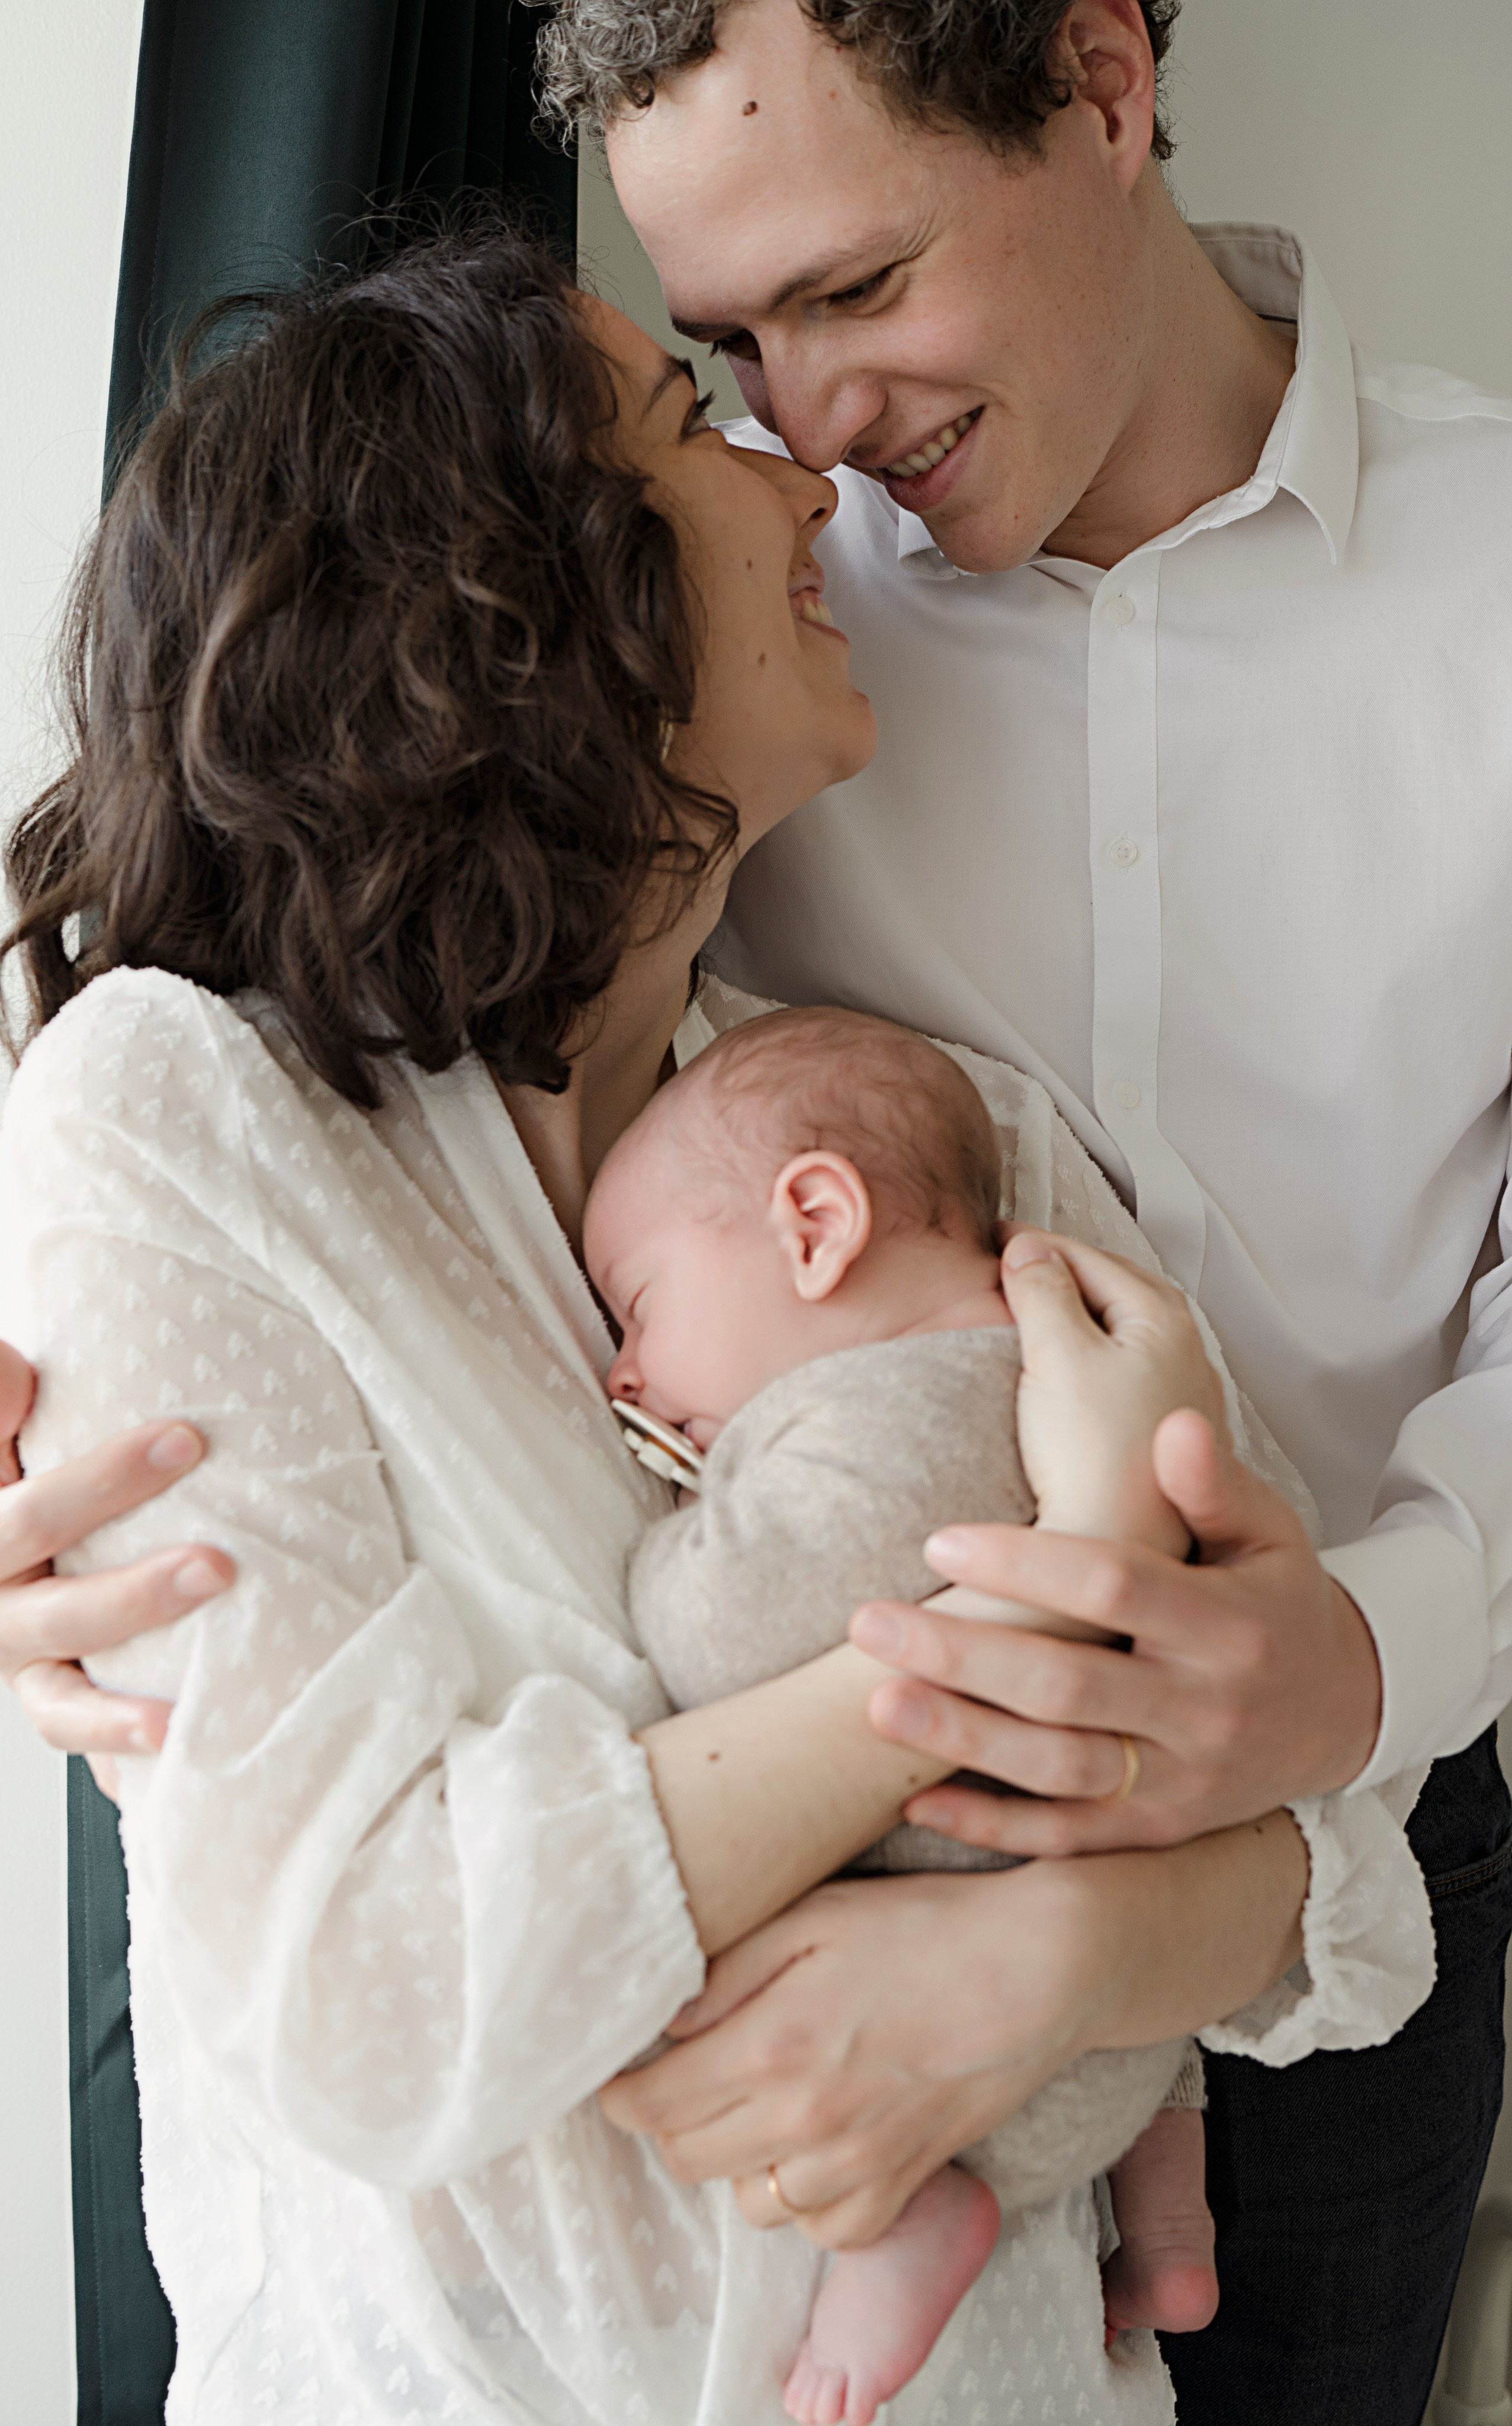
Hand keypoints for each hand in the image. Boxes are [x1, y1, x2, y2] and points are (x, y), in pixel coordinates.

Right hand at [0, 1340, 233, 1795]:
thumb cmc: (15, 1460)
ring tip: (185, 1713)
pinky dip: (119, 1753)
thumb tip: (17, 1378)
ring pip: (59, 1699)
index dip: (104, 1481)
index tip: (187, 1441)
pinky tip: (175, 1754)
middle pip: (55, 1612)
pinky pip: (79, 1735)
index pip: (30, 1516)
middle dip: (136, 1595)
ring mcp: (19, 1659)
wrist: (11, 1524)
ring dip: (121, 1711)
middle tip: (219, 1566)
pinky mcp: (52, 1695)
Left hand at [602, 1814, 1306, 2247]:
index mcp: (772, 2046)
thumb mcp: (813, 1917)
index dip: (620, 2092)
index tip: (624, 2072)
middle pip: (687, 2157)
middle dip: (671, 2119)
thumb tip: (663, 2021)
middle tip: (690, 2074)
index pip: (650, 2105)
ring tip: (761, 2102)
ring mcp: (857, 2164)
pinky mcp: (903, 2185)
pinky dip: (808, 2198)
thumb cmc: (924, 1927)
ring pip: (750, 2200)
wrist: (1039, 1968)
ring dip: (738, 2158)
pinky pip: (824, 2226)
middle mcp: (806, 2122)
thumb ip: (727, 1972)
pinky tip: (818, 2145)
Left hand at [846, 1242, 1381, 1852]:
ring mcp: (1182, 1781)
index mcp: (1229, 1626)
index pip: (1115, 1588)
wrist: (1344, 1712)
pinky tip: (917, 1803)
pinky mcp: (1158, 1832)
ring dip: (964, 1741)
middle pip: (1069, 1686)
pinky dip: (994, 1827)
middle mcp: (1205, 1710)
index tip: (939, 1542)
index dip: (1028, 1566)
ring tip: (877, 1704)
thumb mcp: (1270, 1533)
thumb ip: (1216, 1485)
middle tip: (870, 1623)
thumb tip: (1173, 1424)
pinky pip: (1069, 1840)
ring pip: (1060, 1770)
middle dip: (964, 1656)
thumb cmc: (1276, 1600)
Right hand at [1005, 1230, 1225, 1551]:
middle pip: (1119, 1292)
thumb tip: (1029, 1252)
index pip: (1094, 1258)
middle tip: (1017, 1268)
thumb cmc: (1094, 1455)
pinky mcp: (1164, 1445)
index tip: (996, 1241)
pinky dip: (1094, 1360)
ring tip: (1039, 1316)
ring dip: (1084, 1317)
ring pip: (1126, 1336)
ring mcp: (1181, 1403)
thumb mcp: (1057, 1354)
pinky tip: (1069, 1378)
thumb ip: (1042, 1291)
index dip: (1039, 1244)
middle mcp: (1187, 1357)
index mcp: (1164, 1322)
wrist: (1115, 1548)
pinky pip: (1127, 1377)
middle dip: (1068, 1273)